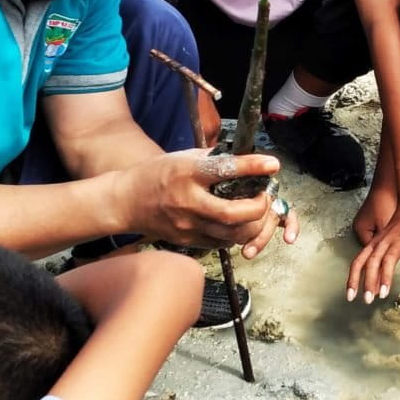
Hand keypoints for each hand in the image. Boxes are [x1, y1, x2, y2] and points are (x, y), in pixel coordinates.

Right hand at [115, 149, 297, 252]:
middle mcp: (188, 202)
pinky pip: (222, 243)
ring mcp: (188, 226)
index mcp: (187, 174)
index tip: (273, 165)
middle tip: (264, 197)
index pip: (224, 170)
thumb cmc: (157, 174)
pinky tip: (239, 222)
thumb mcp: (183, 157)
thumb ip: (214, 159)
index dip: (252, 167)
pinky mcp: (188, 241)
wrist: (127, 201)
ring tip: (256, 210)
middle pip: (233, 214)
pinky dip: (237, 233)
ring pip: (232, 235)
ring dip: (253, 224)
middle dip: (258, 208)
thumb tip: (246, 159)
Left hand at [346, 196, 399, 304]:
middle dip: (368, 281)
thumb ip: (379, 268)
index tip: (350, 297)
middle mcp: (384, 242)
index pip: (359, 262)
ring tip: (384, 293)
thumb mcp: (386, 247)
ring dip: (386, 275)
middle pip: (372, 262)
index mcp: (375, 245)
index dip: (353, 279)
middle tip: (367, 300)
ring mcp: (399, 239)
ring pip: (390, 257)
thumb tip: (373, 290)